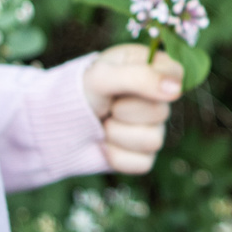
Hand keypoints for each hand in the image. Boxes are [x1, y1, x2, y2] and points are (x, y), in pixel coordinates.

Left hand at [79, 44, 182, 173]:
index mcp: (150, 68)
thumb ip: (140, 77)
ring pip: (153, 141)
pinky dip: (116, 155)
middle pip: (162, 112)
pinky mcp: (142, 155)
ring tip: (104, 123)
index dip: (156, 83)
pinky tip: (104, 144)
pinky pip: (142, 163)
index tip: (129, 85)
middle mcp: (155, 98)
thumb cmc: (79, 91)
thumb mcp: (103, 76)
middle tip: (107, 104)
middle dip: (124, 111)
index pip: (177, 75)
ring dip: (118, 134)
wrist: (55, 125)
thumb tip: (176, 89)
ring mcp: (151, 128)